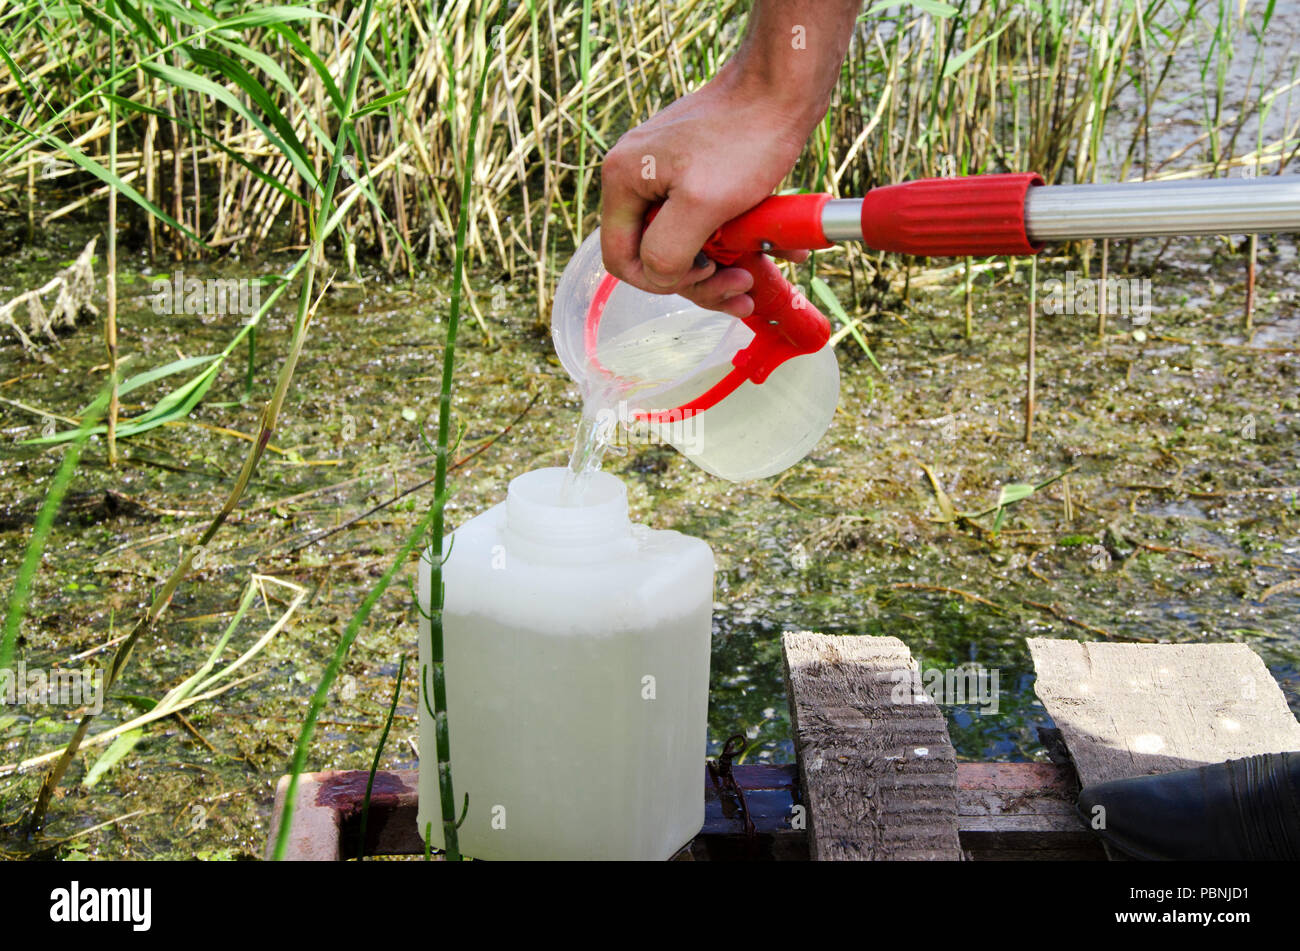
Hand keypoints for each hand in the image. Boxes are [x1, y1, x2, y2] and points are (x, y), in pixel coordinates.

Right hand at [599, 70, 813, 318]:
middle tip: (741, 286)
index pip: (620, 257)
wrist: (781, 88)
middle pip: (656, 255)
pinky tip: (770, 248)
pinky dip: (736, 240)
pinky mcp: (694, 174)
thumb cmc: (745, 137)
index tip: (705, 276)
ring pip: (686, 243)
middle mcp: (637, 179)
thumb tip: (658, 277)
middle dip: (701, 278)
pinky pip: (707, 222)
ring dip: (723, 266)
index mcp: (624, 182)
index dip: (658, 281)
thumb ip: (667, 250)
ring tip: (757, 275)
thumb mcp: (702, 205)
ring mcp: (666, 176)